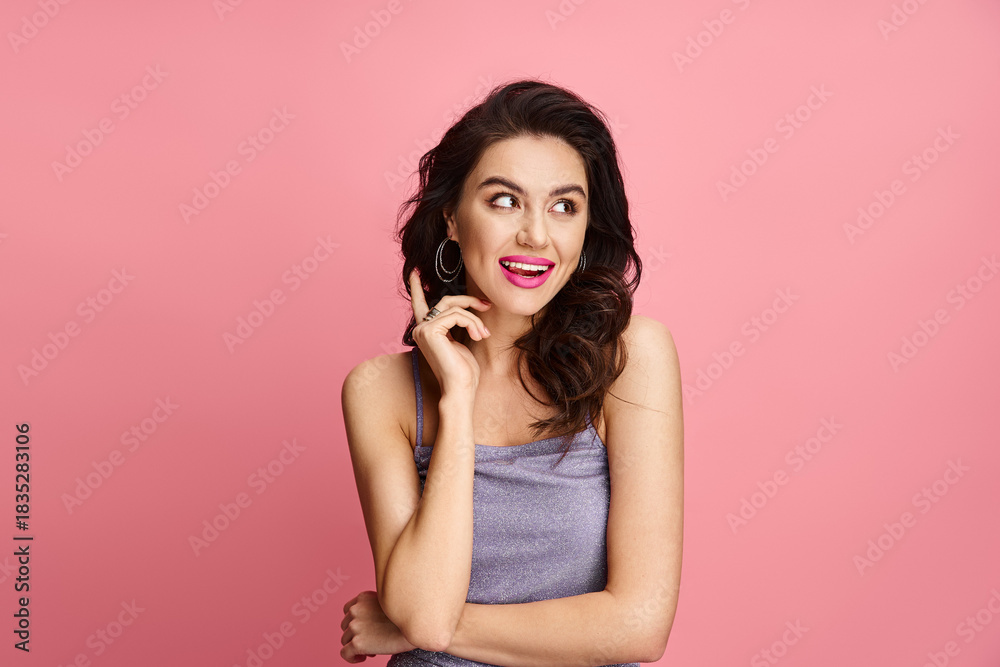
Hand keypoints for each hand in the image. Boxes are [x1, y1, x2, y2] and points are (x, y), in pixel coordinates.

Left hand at [340, 590, 416, 661]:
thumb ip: (375, 606)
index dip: (357, 621)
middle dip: (357, 633)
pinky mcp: (357, 642)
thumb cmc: (408, 616)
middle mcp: (356, 609)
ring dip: (356, 644)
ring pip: (345, 639)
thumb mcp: (388, 602)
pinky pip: (345, 653)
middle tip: (373, 640)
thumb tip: (368, 623)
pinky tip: (364, 658)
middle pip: (345, 625)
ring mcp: (355, 626)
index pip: (349, 610)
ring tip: (372, 649)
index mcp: (363, 597)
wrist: (418, 627)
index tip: (369, 629)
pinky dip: (352, 657)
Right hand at [407, 268, 490, 395]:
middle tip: (486, 305)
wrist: (460, 389)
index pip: (420, 305)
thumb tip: (466, 308)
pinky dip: (472, 323)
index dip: (416, 288)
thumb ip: (457, 323)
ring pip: (454, 308)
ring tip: (484, 334)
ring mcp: (423, 329)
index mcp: (426, 332)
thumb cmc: (464, 372)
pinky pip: (457, 315)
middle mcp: (420, 329)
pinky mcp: (430, 330)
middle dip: (469, 301)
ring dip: (474, 318)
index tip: (414, 273)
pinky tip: (478, 336)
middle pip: (446, 301)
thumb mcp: (461, 341)